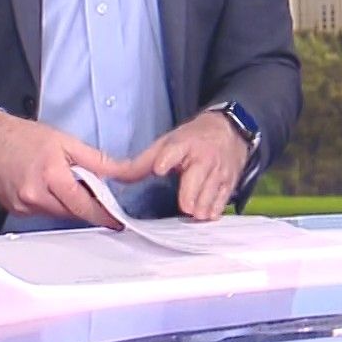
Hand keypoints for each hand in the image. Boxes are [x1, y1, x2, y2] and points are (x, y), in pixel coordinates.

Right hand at [0, 112, 143, 228]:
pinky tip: (48, 188)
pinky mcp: (16, 211)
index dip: (103, 215)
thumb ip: (96, 160)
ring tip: (65, 182)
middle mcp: (36, 196)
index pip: (84, 205)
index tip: (116, 222)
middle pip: (73, 212)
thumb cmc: (23, 137)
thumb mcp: (66, 141)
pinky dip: (53, 204)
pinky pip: (44, 213)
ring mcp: (24, 206)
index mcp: (52, 176)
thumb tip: (121, 172)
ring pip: (59, 214)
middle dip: (86, 205)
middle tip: (93, 192)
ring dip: (69, 204)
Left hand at [125, 111, 251, 220]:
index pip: (174, 150)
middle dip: (188, 199)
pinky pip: (220, 205)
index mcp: (183, 144)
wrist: (230, 129)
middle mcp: (203, 158)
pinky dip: (211, 212)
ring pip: (208, 200)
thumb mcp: (166, 144)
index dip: (166, 160)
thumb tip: (111, 178)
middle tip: (184, 206)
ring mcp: (219, 172)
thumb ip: (139, 165)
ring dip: (199, 210)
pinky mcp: (229, 183)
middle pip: (194, 185)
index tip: (159, 169)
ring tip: (193, 212)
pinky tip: (205, 212)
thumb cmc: (193, 139)